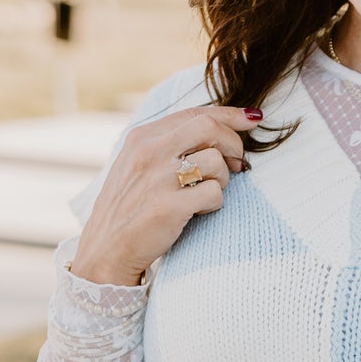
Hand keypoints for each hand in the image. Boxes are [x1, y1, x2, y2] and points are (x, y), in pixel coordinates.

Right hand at [69, 101, 262, 286]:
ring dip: (223, 179)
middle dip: (234, 144)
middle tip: (238, 163)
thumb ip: (169, 143)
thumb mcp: (137, 163)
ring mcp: (158, 178)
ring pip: (216, 161)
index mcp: (143, 137)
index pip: (196, 113)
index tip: (252, 118)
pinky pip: (214, 193)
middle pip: (210, 128)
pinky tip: (201, 210)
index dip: (230, 114)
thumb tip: (218, 128)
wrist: (107, 248)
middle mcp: (149, 152)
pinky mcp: (169, 206)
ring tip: (207, 193)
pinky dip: (215, 203)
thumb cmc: (129, 207)